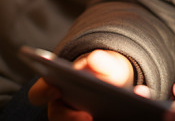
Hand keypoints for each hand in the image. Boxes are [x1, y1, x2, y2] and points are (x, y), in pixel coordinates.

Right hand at [27, 50, 144, 120]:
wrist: (117, 85)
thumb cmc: (102, 72)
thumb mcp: (105, 64)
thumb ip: (100, 61)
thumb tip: (94, 59)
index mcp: (54, 90)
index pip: (39, 93)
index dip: (44, 91)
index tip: (55, 90)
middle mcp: (60, 111)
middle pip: (58, 117)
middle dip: (72, 119)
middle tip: (89, 117)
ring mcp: (75, 119)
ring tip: (120, 117)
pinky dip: (117, 120)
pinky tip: (135, 115)